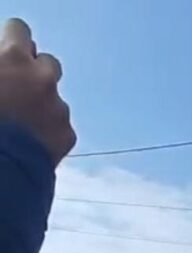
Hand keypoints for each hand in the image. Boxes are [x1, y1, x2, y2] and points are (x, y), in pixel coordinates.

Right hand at [0, 18, 75, 164]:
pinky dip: (50, 132)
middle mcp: (42, 78)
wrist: (1, 167)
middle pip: (47, 63)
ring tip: (24, 123)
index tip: (8, 55)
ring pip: (55, 98)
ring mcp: (59, 107)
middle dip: (35, 73)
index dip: (12, 41)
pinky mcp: (68, 134)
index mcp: (13, 58)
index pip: (19, 30)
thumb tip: (2, 62)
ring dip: (44, 105)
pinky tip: (33, 143)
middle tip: (20, 89)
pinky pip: (61, 127)